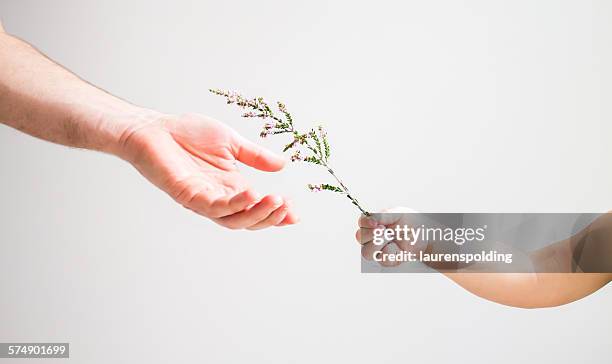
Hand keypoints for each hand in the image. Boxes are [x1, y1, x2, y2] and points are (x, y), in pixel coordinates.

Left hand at [116, 112, 298, 229]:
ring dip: (256, 214)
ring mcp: (203, 199)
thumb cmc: (186, 134)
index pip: (258, 206)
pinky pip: (213, 207)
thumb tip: (283, 165)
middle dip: (270, 217)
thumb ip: (255, 156)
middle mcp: (219, 197)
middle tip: (288, 208)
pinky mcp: (187, 195)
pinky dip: (234, 204)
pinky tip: (250, 195)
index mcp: (231, 186)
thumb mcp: (231, 142)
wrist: (153, 128)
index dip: (277, 214)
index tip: (296, 214)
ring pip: (233, 220)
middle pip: (248, 220)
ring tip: (276, 202)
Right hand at [356, 207, 422, 266]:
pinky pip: (382, 260)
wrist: (423, 235)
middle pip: (360, 237)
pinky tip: (398, 248)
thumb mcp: (398, 213)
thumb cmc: (409, 222)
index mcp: (373, 223)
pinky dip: (391, 253)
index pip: (361, 222)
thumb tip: (371, 218)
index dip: (365, 223)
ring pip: (366, 252)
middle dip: (371, 234)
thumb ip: (383, 215)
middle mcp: (372, 237)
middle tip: (385, 230)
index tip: (375, 223)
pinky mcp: (385, 260)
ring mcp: (377, 249)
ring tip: (390, 238)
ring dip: (378, 244)